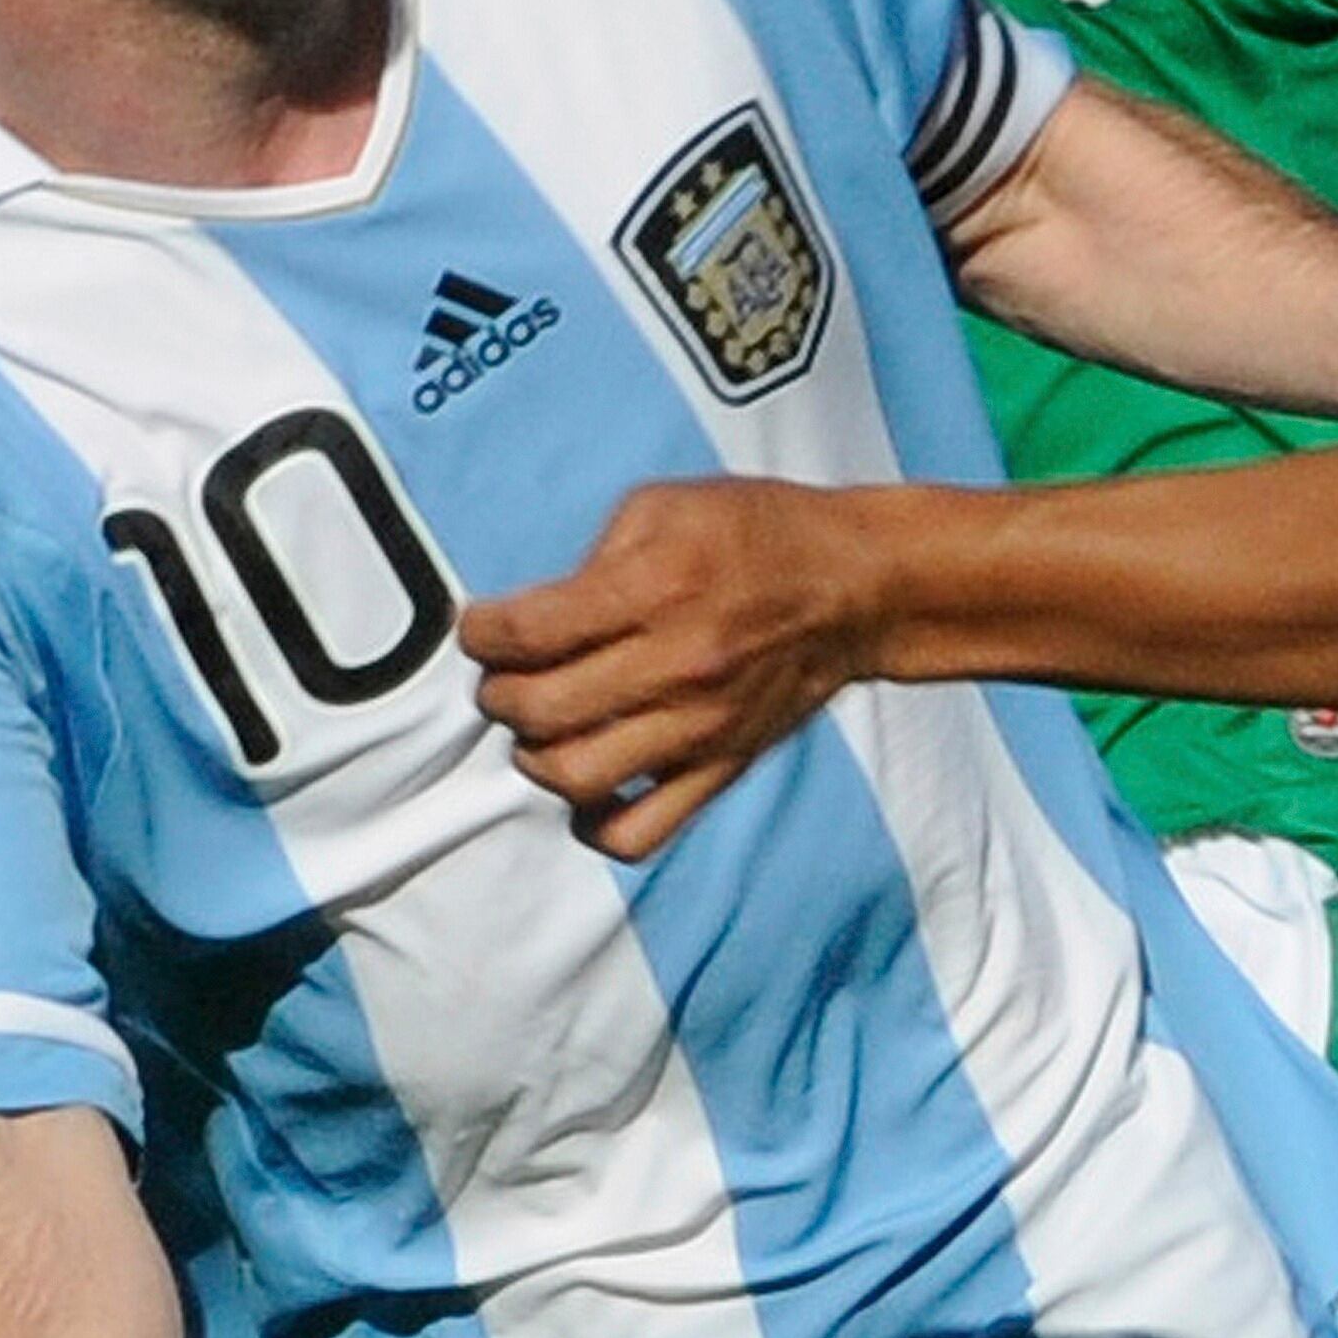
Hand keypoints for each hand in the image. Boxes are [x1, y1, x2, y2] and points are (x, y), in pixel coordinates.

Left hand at [468, 477, 880, 855]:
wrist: (857, 587)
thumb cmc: (764, 536)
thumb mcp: (667, 504)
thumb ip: (592, 556)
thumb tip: (536, 615)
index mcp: (657, 587)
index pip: (527, 632)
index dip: (480, 632)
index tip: (481, 628)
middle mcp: (676, 664)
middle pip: (538, 710)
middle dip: (498, 692)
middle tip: (505, 675)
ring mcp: (699, 727)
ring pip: (575, 777)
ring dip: (536, 753)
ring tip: (546, 724)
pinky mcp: (720, 768)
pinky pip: (637, 833)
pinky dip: (594, 822)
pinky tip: (591, 784)